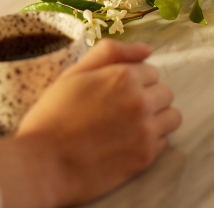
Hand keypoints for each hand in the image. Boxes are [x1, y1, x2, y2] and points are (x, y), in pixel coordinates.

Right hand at [0, 40, 181, 207]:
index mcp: (124, 76)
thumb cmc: (52, 116)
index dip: (134, 81)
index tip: (116, 93)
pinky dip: (151, 141)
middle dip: (148, 97)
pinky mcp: (146, 156)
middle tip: (121, 111)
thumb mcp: (74, 73)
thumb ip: (111, 52)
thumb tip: (147, 49)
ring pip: (171, 116)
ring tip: (131, 126)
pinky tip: (127, 143)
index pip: (151, 71)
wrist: (42, 164)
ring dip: (157, 118)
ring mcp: (146, 130)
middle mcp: (141, 101)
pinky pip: (164, 141)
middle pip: (164, 92)